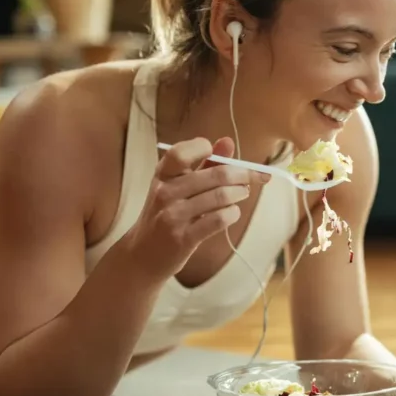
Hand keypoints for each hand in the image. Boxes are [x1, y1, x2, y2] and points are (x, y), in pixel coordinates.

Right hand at [122, 136, 269, 278]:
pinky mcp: (183, 238)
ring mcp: (173, 215)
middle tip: (252, 177)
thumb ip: (204, 163)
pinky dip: (232, 214)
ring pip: (221, 196)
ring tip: (242, 194)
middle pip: (216, 174)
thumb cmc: (167, 213)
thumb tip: (228, 141)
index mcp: (163, 174)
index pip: (182, 152)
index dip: (206, 148)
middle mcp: (165, 192)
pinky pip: (219, 220)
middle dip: (243, 174)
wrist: (143, 254)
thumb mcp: (178, 185)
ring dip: (240, 193)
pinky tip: (231, 213)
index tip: (222, 157)